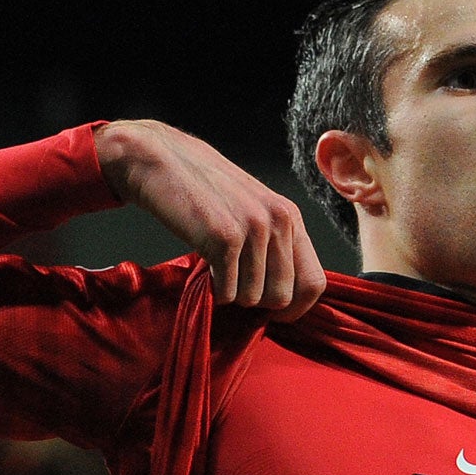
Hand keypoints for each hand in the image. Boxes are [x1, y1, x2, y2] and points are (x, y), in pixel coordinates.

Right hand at [94, 119, 325, 316]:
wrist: (159, 161)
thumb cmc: (204, 192)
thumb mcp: (253, 211)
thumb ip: (276, 245)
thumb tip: (288, 298)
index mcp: (290, 216)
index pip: (315, 282)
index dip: (297, 308)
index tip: (277, 313)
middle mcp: (278, 220)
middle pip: (282, 297)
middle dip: (256, 301)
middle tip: (234, 281)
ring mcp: (252, 228)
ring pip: (253, 298)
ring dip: (231, 293)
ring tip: (216, 266)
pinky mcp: (224, 237)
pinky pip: (227, 293)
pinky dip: (213, 289)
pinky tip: (203, 264)